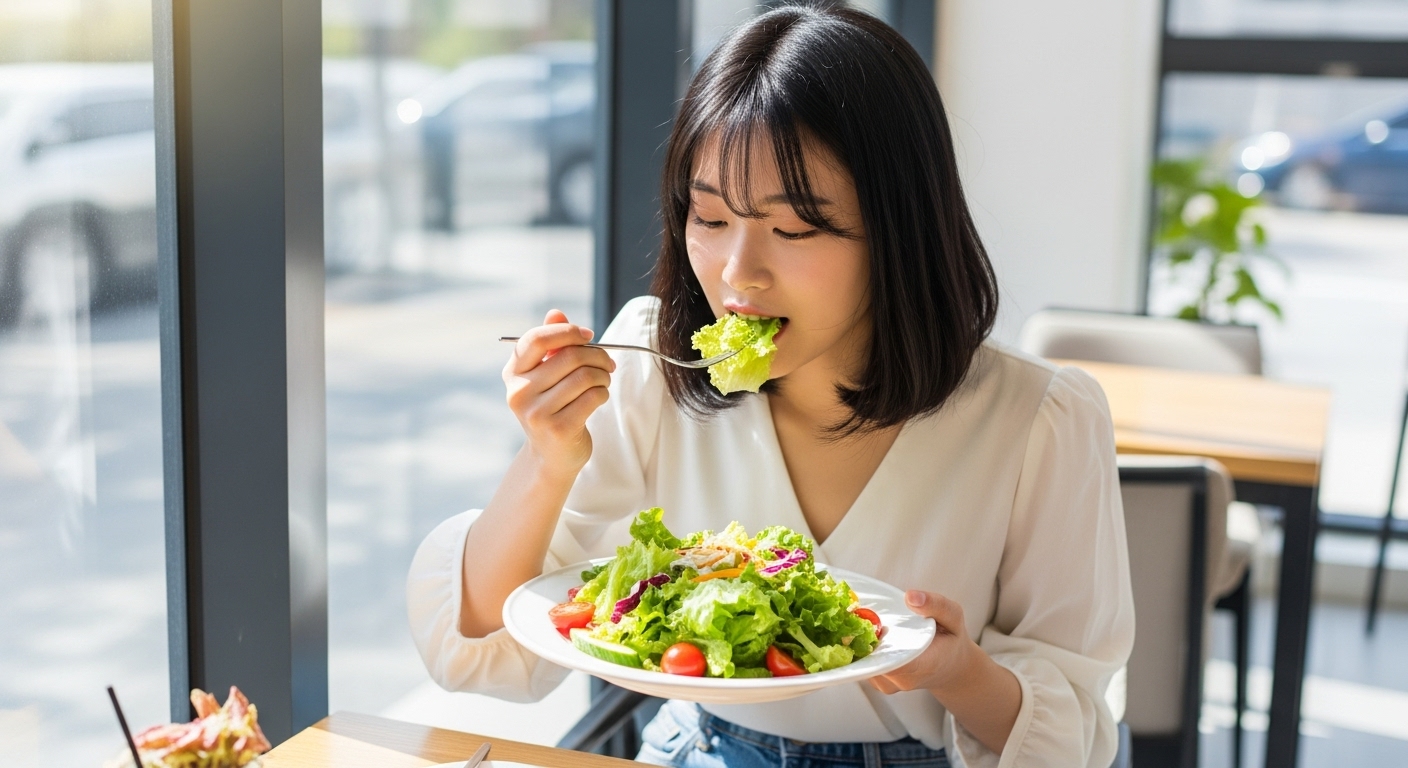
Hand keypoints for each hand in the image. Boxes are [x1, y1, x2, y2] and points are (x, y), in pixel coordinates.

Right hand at [503, 309, 615, 474]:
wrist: (552, 455)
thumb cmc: (553, 407)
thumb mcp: (546, 375)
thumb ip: (551, 343)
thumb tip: (556, 313)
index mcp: (513, 373)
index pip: (538, 338)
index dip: (568, 332)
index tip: (588, 336)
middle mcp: (519, 392)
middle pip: (569, 356)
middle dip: (596, 355)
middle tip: (607, 363)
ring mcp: (536, 413)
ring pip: (584, 376)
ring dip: (603, 375)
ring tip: (603, 381)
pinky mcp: (558, 428)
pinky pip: (593, 397)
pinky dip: (603, 393)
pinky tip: (600, 397)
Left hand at [870, 590, 1021, 754]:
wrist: (951, 668)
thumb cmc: (951, 640)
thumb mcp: (953, 617)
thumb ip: (936, 605)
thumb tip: (910, 596)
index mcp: (924, 665)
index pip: (892, 658)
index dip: (874, 640)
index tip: (864, 619)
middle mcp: (903, 679)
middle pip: (871, 659)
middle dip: (860, 635)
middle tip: (852, 611)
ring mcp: (889, 684)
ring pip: (863, 662)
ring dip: (857, 640)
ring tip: (859, 620)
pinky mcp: (879, 683)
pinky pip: (863, 664)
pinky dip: (859, 647)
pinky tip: (863, 632)